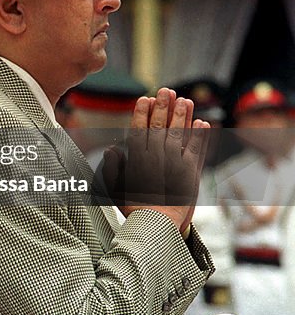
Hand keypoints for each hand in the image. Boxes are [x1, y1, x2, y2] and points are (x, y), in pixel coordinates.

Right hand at [100, 88, 209, 232]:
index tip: (145, 98)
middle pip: (160, 126)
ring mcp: (175, 163)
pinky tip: (202, 123)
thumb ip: (113, 167)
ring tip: (185, 100)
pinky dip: (200, 136)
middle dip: (163, 106)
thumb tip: (112, 149)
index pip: (140, 128)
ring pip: (179, 133)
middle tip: (167, 90)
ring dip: (182, 115)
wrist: (157, 224)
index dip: (142, 112)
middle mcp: (157, 156)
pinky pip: (197, 149)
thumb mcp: (114, 187)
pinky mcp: (191, 172)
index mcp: (138, 158)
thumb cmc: (134, 207)